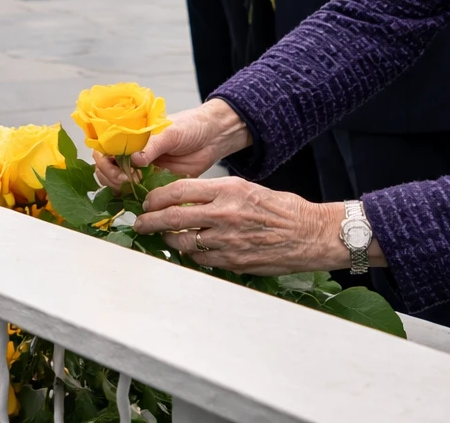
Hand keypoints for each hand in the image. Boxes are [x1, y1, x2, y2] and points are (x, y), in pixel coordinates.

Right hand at [92, 98, 251, 185]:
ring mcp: (144, 169)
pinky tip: (140, 199)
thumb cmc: (192, 125)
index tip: (117, 168)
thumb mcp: (171, 131)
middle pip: (107, 169)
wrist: (214, 136)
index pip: (106, 148)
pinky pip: (139, 193)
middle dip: (111, 177)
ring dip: (120, 189)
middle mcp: (135, 153)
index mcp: (133, 136)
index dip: (105, 160)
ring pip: (119, 183)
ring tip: (135, 188)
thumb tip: (135, 158)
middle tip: (127, 181)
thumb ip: (153, 145)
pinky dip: (134, 198)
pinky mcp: (156, 183)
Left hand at [134, 177, 352, 274]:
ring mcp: (227, 241)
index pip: (180, 190)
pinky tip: (189, 250)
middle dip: (150, 221)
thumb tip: (188, 199)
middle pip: (174, 217)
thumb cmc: (282, 208)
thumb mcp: (248, 188)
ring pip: (183, 242)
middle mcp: (225, 214)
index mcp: (229, 189)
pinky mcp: (232, 262)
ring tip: (163, 237)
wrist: (309, 233)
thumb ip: (218, 194)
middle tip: (140, 223)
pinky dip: (191, 255)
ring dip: (169, 240)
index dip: (158, 197)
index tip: (147, 201)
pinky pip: (201, 259)